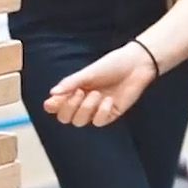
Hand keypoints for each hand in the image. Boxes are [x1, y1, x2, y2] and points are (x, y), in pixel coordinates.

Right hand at [43, 43, 157, 126]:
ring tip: (97, 94)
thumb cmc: (111, 65)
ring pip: (80, 122)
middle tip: (80, 93)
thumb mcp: (89, 72)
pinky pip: (99, 122)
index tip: (54, 100)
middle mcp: (83, 102)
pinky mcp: (110, 114)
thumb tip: (52, 93)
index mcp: (75, 90)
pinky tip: (109, 100)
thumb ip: (71, 83)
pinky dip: (101, 112)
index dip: (53, 106)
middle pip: (65, 118)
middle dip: (69, 108)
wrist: (135, 65)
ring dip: (86, 108)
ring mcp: (96, 109)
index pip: (57, 106)